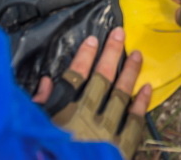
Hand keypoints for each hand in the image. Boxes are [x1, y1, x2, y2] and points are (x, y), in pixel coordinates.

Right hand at [33, 28, 150, 157]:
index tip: (92, 40)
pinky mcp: (120, 150)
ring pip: (120, 96)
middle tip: (119, 33)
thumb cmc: (45, 153)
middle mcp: (86, 120)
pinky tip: (147, 89)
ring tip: (137, 54)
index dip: (83, 58)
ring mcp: (107, 135)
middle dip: (110, 55)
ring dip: (129, 74)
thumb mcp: (33, 131)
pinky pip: (134, 124)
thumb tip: (45, 82)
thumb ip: (38, 108)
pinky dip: (141, 105)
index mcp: (62, 116)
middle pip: (101, 81)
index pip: (74, 79)